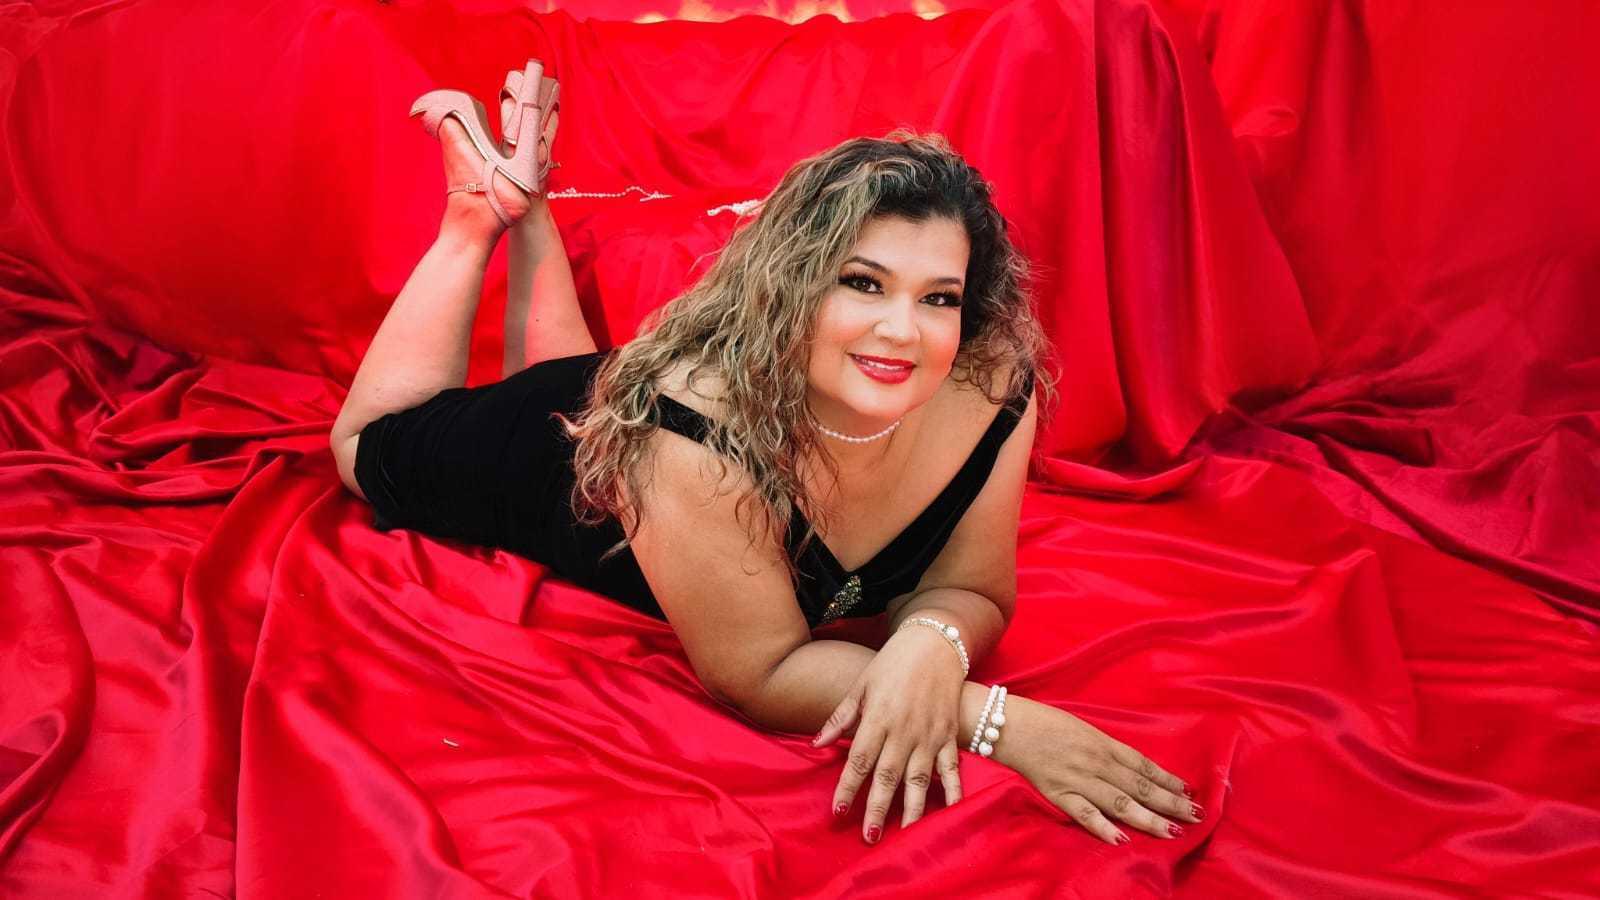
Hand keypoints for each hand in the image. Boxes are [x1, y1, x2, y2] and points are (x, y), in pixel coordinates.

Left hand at [812, 624, 965, 842]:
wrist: (935, 644)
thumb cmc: (892, 664)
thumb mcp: (861, 685)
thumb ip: (840, 717)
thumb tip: (816, 744)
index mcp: (878, 718)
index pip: (859, 760)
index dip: (847, 787)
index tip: (837, 811)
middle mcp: (904, 731)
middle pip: (887, 776)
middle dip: (877, 808)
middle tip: (868, 837)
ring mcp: (929, 736)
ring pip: (919, 780)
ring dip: (911, 810)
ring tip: (905, 837)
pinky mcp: (949, 736)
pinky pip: (951, 769)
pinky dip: (952, 792)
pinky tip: (949, 814)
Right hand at [1002, 695, 1199, 844]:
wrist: (1006, 724)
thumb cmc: (1043, 722)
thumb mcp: (1081, 729)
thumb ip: (1104, 749)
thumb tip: (1130, 768)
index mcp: (1103, 744)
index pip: (1144, 766)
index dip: (1168, 780)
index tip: (1190, 793)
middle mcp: (1096, 762)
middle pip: (1140, 786)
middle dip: (1170, 802)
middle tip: (1196, 816)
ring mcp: (1078, 778)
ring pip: (1120, 802)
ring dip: (1149, 818)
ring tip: (1172, 831)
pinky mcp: (1057, 792)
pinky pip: (1084, 813)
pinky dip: (1103, 827)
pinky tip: (1121, 839)